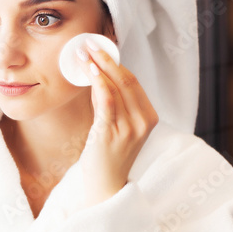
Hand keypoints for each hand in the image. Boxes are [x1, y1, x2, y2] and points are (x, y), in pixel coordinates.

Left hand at [77, 38, 158, 207]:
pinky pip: (107, 102)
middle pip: (126, 81)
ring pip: (116, 88)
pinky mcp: (112, 135)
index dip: (115, 62)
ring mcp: (129, 129)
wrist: (105, 187)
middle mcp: (143, 122)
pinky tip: (90, 71)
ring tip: (84, 54)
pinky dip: (99, 83)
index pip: (133, 82)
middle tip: (89, 44)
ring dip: (99, 67)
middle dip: (107, 59)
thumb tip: (97, 76)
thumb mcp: (114, 126)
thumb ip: (109, 103)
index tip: (99, 48)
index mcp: (149, 117)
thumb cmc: (108, 156)